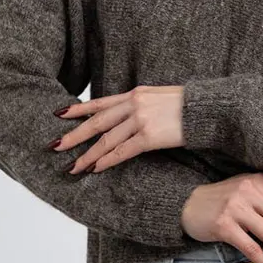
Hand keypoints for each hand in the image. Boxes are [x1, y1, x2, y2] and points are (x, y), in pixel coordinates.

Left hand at [52, 86, 183, 173]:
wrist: (207, 108)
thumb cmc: (190, 106)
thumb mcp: (161, 98)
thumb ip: (143, 105)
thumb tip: (132, 117)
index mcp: (135, 94)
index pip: (100, 102)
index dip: (78, 109)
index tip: (61, 114)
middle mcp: (133, 104)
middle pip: (97, 122)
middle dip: (74, 135)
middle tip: (56, 146)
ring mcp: (140, 120)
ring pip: (106, 140)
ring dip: (88, 155)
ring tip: (74, 166)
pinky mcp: (150, 136)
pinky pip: (123, 151)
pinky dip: (107, 161)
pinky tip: (96, 169)